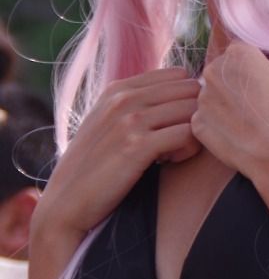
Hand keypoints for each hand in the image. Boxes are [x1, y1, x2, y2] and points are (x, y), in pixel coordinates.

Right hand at [35, 68, 200, 238]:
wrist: (65, 203)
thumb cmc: (93, 167)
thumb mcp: (108, 123)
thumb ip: (136, 104)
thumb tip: (180, 92)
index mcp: (118, 89)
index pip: (178, 75)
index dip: (185, 98)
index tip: (175, 123)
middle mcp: (124, 98)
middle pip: (189, 90)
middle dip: (194, 113)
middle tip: (180, 139)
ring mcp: (129, 120)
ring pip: (192, 109)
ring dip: (193, 132)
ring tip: (175, 152)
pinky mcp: (137, 146)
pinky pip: (187, 133)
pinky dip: (188, 148)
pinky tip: (172, 161)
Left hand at [191, 43, 268, 175]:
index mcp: (239, 53)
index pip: (244, 53)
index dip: (258, 67)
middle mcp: (213, 71)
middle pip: (225, 72)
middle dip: (239, 83)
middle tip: (260, 103)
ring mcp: (202, 99)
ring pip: (214, 96)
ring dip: (228, 104)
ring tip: (251, 121)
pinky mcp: (197, 124)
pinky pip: (207, 120)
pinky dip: (220, 126)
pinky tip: (240, 134)